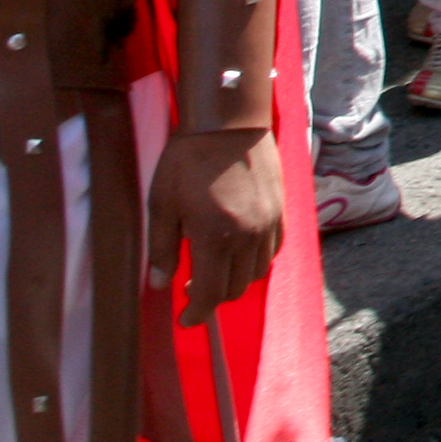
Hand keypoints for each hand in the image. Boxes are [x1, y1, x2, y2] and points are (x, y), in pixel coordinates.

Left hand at [149, 130, 285, 322]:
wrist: (229, 121)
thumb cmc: (188, 158)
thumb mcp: (162, 202)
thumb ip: (162, 247)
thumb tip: (160, 284)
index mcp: (214, 237)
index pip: (209, 294)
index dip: (196, 313)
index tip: (184, 320)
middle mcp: (247, 236)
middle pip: (234, 288)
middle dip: (212, 298)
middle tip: (191, 289)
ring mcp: (268, 224)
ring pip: (256, 273)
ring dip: (234, 281)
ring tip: (214, 270)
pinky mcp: (280, 211)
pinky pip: (272, 251)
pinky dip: (255, 261)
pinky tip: (238, 251)